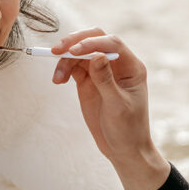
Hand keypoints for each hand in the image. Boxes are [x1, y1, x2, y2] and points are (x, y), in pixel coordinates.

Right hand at [52, 28, 169, 189]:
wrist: (124, 150)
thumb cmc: (128, 129)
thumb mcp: (118, 106)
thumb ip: (106, 80)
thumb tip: (97, 55)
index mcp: (131, 67)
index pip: (112, 43)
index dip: (92, 43)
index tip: (74, 51)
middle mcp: (117, 65)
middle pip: (94, 39)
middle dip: (75, 42)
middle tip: (57, 50)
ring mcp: (101, 72)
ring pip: (80, 53)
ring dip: (65, 60)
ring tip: (57, 79)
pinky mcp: (88, 82)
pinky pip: (73, 67)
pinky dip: (63, 69)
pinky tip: (58, 80)